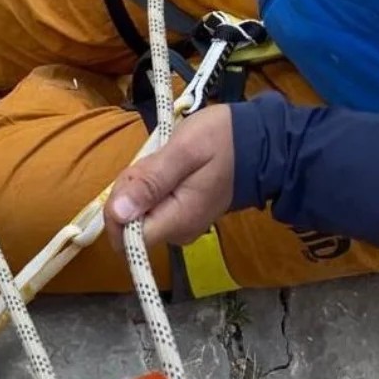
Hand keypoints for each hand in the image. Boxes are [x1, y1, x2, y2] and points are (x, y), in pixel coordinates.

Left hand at [104, 105, 236, 251]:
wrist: (260, 143)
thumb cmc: (223, 141)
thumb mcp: (185, 151)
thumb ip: (151, 181)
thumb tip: (117, 213)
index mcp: (178, 222)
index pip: (126, 237)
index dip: (117, 209)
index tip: (135, 177)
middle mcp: (177, 233)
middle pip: (129, 224)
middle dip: (129, 191)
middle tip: (155, 161)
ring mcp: (180, 225)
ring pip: (136, 213)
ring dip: (139, 185)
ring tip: (164, 160)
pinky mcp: (180, 215)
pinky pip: (150, 205)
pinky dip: (149, 185)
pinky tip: (166, 167)